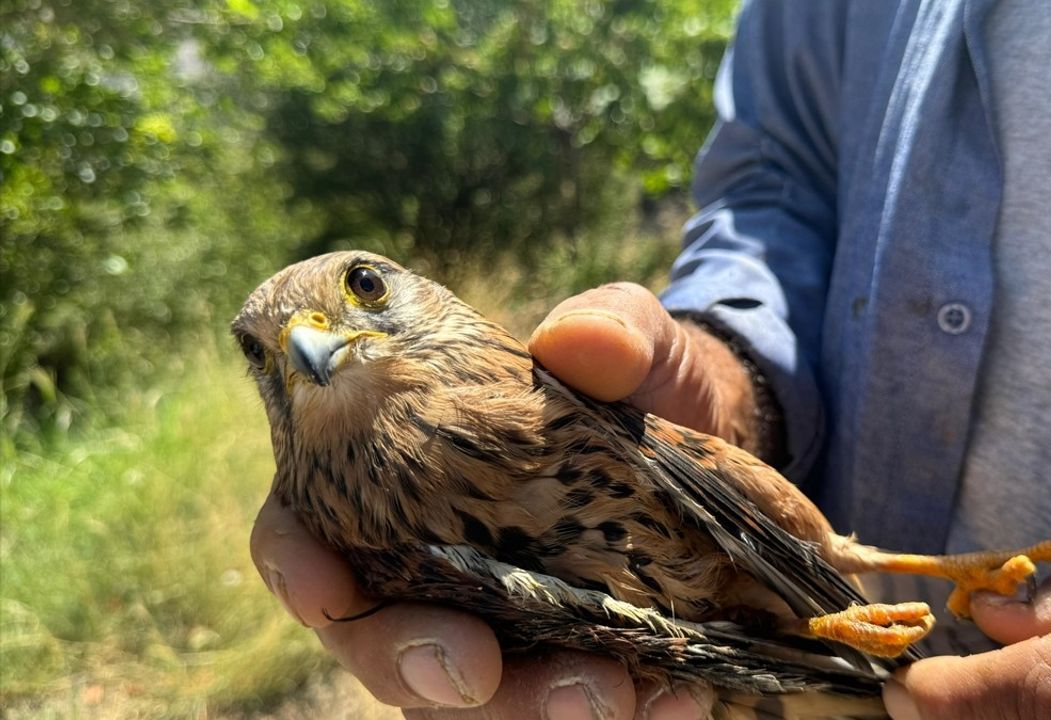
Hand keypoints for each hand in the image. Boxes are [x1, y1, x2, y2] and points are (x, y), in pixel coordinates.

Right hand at [251, 282, 747, 718]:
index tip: (325, 591)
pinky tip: (674, 699)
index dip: (300, 566)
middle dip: (413, 663)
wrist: (716, 436)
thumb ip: (610, 328)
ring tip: (608, 692)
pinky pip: (566, 706)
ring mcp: (494, 624)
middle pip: (376, 639)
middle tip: (477, 671)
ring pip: (466, 699)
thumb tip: (577, 339)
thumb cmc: (640, 378)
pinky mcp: (565, 660)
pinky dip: (625, 712)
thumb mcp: (633, 338)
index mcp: (396, 477)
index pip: (306, 529)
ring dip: (528, 707)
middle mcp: (427, 565)